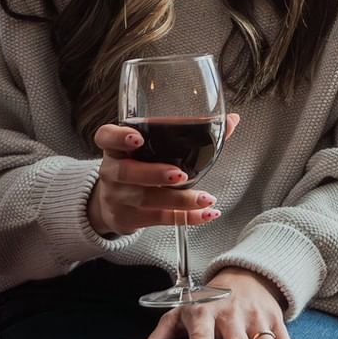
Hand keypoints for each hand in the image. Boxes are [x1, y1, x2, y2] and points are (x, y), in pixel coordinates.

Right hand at [86, 114, 238, 237]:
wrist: (111, 203)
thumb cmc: (139, 166)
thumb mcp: (152, 148)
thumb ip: (189, 132)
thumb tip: (231, 120)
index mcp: (116, 148)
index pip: (106, 137)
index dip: (118, 137)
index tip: (136, 138)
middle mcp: (112, 172)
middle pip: (126, 172)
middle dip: (154, 173)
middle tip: (180, 175)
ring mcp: (118, 197)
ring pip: (146, 199)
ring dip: (179, 199)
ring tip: (205, 199)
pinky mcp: (129, 218)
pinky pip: (160, 218)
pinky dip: (186, 217)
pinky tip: (206, 214)